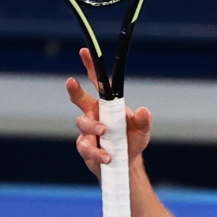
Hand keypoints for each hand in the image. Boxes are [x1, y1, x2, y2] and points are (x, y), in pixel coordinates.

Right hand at [66, 48, 152, 177]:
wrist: (124, 164)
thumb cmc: (132, 141)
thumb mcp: (142, 131)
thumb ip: (144, 121)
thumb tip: (144, 110)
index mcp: (108, 105)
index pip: (99, 83)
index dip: (91, 67)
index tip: (84, 52)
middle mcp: (95, 114)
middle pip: (80, 99)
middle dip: (75, 90)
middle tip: (71, 81)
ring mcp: (88, 130)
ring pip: (83, 123)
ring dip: (94, 127)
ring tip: (105, 133)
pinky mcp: (85, 146)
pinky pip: (86, 146)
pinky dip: (98, 152)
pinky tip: (107, 157)